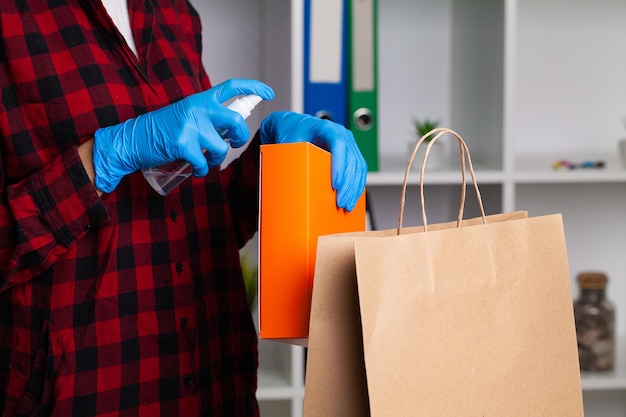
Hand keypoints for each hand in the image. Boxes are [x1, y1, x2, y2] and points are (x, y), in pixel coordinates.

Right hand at [93, 79, 273, 192]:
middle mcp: (197, 109)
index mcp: (199, 100)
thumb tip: (231, 131)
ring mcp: (190, 126)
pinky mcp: (182, 144)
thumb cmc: (161, 131)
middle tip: (235, 143)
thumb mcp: (185, 116)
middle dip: (240, 137)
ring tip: (205, 160)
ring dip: (216, 160)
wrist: (131, 140)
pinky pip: (203, 163)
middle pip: (235, 121)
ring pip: (221, 147)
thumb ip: (206, 118)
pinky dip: (201, 171)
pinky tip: (193, 169)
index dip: (253, 88)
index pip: (231, 87)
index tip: (268, 92)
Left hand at [260, 111, 366, 210]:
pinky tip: (352, 197)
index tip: (336, 185)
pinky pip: (358, 169)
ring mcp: (348, 143)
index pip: (339, 146)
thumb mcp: (289, 143)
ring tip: (347, 205)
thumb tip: (292, 181)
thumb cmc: (292, 131)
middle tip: (341, 202)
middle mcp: (341, 134)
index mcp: (327, 128)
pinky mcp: (350, 152)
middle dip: (348, 184)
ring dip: (354, 188)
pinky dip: (356, 184)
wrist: (295, 125)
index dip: (339, 166)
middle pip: (351, 159)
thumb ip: (292, 158)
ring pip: (358, 166)